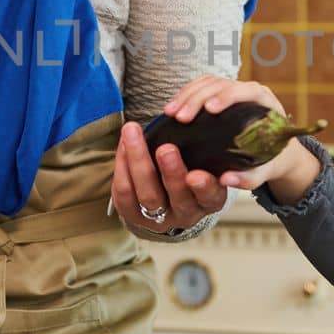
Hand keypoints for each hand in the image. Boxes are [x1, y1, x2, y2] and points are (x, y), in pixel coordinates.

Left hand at [112, 119, 228, 235]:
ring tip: (132, 133)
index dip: (204, 188)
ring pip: (147, 194)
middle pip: (177, 197)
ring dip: (138, 161)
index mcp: (209, 201)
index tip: (196, 174)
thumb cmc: (192, 169)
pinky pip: (124, 192)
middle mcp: (186, 213)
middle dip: (170, 173)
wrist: (166, 200)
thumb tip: (194, 116)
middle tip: (166, 148)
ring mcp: (158, 218)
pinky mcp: (132, 215)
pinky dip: (122, 165)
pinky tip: (123, 143)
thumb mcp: (207, 164)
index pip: (210, 197)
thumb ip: (204, 150)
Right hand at [160, 75, 322, 204]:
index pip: (245, 91)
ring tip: (170, 113)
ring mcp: (231, 90)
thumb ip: (249, 178)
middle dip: (197, 98)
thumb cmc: (271, 160)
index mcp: (264, 103)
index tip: (210, 109)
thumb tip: (225, 179)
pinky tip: (172, 110)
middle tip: (180, 117)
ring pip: (206, 83)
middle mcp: (248, 92)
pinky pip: (199, 86)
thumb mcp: (265, 172)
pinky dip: (184, 95)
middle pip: (220, 84)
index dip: (227, 96)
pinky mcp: (218, 93)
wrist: (274, 152)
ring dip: (185, 95)